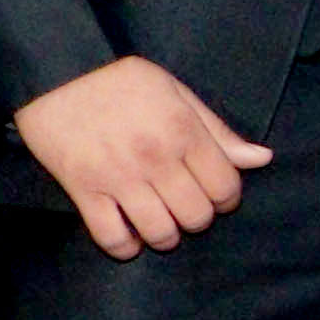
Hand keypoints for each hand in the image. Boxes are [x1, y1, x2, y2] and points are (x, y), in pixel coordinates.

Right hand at [14, 53, 268, 257]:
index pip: (225, 188)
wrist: (56, 73)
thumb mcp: (177, 93)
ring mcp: (118, 176)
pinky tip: (130, 238)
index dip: (226, 198)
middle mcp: (156, 158)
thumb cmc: (121, 81)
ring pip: (159, 232)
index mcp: (183, 132)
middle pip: (196, 216)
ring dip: (165, 236)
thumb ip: (218, 131)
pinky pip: (111, 236)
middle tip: (186, 207)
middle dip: (197, 218)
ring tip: (161, 225)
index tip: (215, 194)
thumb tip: (262, 159)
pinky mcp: (83, 189)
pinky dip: (125, 247)